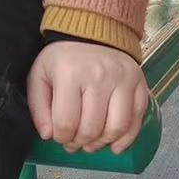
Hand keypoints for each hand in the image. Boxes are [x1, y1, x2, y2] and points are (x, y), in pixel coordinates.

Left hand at [26, 40, 150, 155]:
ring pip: (116, 128)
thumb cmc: (63, 59)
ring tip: (92, 143)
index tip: (59, 136)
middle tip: (74, 142)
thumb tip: (49, 136)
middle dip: (80, 143)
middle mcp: (100, 75)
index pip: (66, 123)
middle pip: (91, 129)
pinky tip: (115, 145)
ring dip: (102, 143)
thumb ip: (39, 107)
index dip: (61, 138)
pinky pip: (137, 119)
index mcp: (70, 73)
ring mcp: (123, 79)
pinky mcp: (139, 83)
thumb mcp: (40, 77)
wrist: (93, 33)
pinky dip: (127, 138)